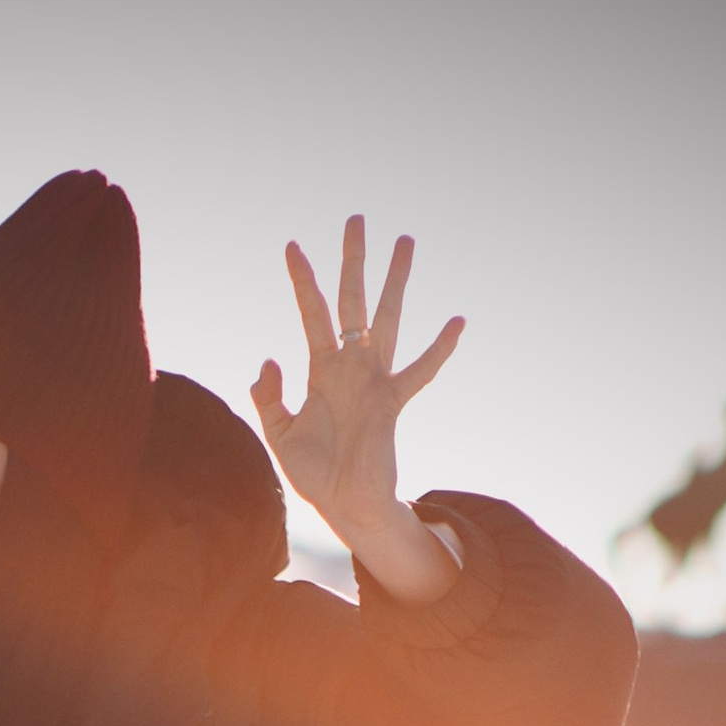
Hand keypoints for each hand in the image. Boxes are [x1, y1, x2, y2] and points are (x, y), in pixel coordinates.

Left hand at [252, 216, 463, 606]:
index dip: (302, 281)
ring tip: (406, 241)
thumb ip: (268, 398)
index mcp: (321, 371)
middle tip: (356, 219)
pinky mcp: (391, 403)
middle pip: (351, 301)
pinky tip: (457, 322)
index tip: (292, 246)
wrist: (344, 506)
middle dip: (353, 260)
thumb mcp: (279, 434)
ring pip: (386, 319)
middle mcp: (350, 367)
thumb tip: (268, 360)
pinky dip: (438, 350)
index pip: (311, 314)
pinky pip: (418, 372)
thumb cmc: (316, 474)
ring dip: (394, 281)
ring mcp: (373, 381)